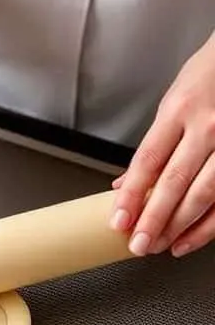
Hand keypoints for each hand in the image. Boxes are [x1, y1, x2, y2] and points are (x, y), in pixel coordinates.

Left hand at [111, 32, 214, 257]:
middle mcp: (209, 125)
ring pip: (205, 194)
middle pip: (175, 181)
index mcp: (180, 110)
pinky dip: (207, 226)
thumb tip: (123, 187)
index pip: (148, 161)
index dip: (132, 195)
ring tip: (158, 246)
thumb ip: (152, 146)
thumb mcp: (173, 103)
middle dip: (154, 219)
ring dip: (179, 227)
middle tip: (138, 245)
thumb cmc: (208, 79)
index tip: (118, 221)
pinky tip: (187, 241)